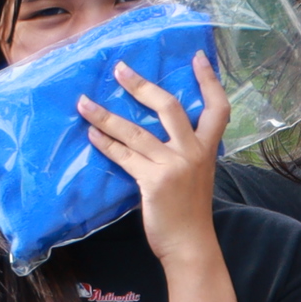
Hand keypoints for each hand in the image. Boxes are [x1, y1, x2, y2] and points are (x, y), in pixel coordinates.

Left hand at [82, 48, 227, 244]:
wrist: (190, 244)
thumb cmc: (189, 211)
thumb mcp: (197, 174)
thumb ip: (184, 151)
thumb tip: (156, 132)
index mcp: (207, 149)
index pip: (217, 108)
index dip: (208, 80)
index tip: (197, 57)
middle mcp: (193, 152)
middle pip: (169, 107)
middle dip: (142, 85)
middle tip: (120, 69)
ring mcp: (174, 165)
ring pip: (135, 131)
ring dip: (105, 116)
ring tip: (84, 102)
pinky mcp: (154, 181)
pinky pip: (124, 156)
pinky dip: (105, 144)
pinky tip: (91, 135)